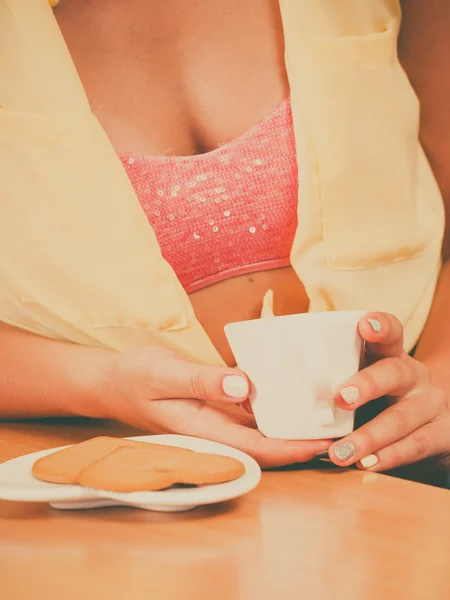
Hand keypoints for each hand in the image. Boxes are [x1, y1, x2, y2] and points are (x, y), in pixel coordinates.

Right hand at [101, 345, 330, 467]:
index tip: (325, 444)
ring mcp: (215, 422)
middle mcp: (214, 432)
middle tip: (340, 431)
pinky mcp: (215, 409)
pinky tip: (290, 397)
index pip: (256, 449)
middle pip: (265, 447)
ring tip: (325, 415)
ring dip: (290, 428)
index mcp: (203, 431)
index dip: (292, 449)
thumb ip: (203, 381)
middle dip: (301, 444)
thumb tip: (246, 387)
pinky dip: (272, 411)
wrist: (112, 381)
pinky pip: (249, 416)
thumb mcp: (164, 373)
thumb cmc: (134, 376)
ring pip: (259, 432)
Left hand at [329, 313, 449, 470]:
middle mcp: (413, 375)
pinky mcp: (441, 434)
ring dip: (369, 436)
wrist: (429, 426)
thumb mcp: (360, 380)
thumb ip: (328, 380)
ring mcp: (430, 404)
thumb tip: (263, 392)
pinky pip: (414, 445)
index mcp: (390, 356)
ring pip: (401, 418)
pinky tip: (366, 464)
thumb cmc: (379, 399)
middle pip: (394, 373)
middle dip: (367, 385)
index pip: (390, 333)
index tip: (364, 324)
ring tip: (340, 452)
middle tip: (341, 398)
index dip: (379, 326)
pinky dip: (388, 457)